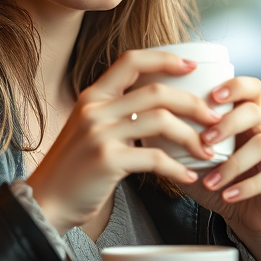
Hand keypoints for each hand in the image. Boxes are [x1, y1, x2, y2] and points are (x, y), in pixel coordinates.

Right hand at [27, 49, 223, 233]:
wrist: (46, 201)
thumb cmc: (74, 169)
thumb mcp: (89, 129)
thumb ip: (116, 114)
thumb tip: (158, 108)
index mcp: (92, 96)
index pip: (131, 61)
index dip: (164, 59)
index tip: (191, 67)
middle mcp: (95, 109)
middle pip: (156, 92)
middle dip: (193, 104)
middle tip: (214, 118)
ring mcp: (100, 134)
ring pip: (160, 121)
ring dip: (191, 136)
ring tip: (207, 150)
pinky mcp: (107, 160)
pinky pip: (154, 158)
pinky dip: (177, 168)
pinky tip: (188, 176)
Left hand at [180, 76, 260, 260]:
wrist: (245, 215)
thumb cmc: (217, 180)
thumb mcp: (193, 158)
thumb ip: (173, 140)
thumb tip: (139, 122)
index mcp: (246, 115)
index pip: (249, 87)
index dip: (234, 86)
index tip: (212, 95)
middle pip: (256, 111)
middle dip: (229, 123)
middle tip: (205, 139)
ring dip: (235, 162)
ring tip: (211, 179)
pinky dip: (248, 186)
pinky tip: (227, 195)